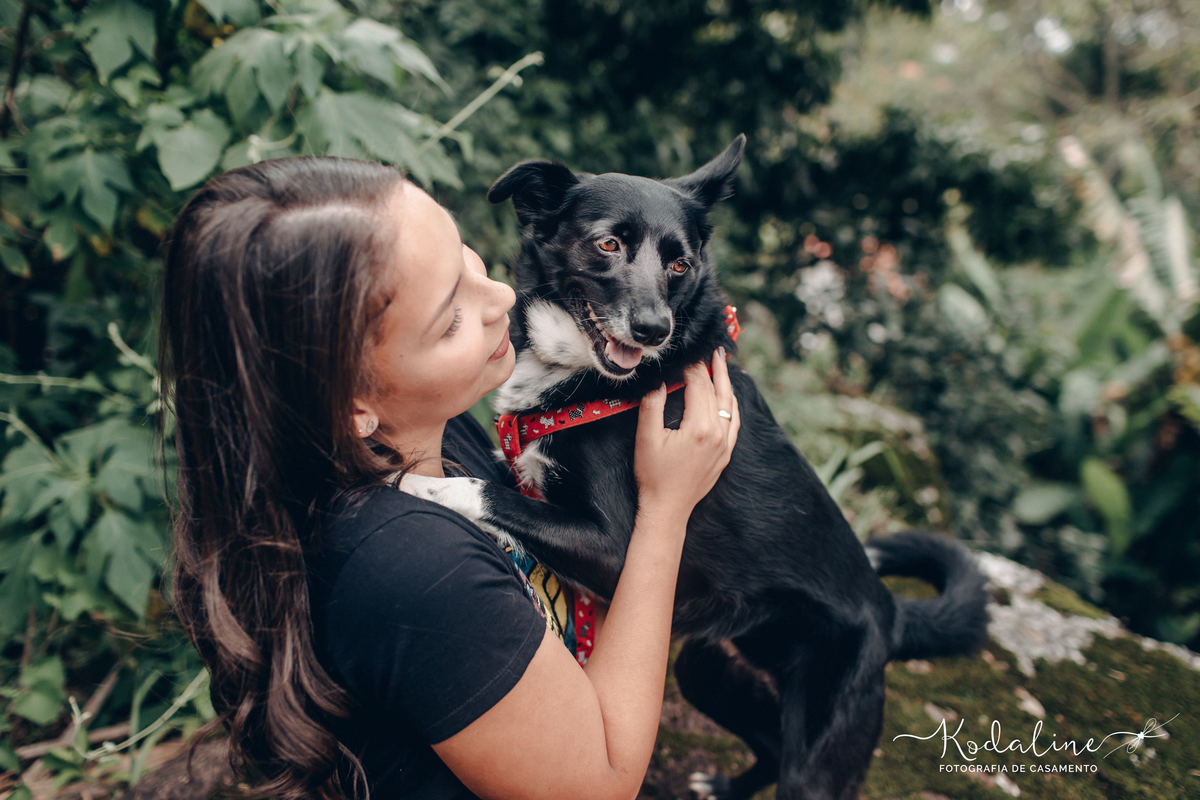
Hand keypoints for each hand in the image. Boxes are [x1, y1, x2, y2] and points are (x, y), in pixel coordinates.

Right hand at [634, 348, 740, 522]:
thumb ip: (652, 405)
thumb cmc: (653, 476)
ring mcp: (725, 445)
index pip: (699, 386)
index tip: (687, 353)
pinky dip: (732, 405)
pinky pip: (735, 422)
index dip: (693, 367)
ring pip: (731, 405)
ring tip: (722, 365)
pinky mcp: (726, 454)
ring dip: (726, 383)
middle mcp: (718, 434)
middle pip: (719, 391)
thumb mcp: (646, 437)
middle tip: (713, 349)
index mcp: (700, 427)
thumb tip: (658, 379)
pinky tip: (728, 397)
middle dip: (715, 369)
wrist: (667, 509)